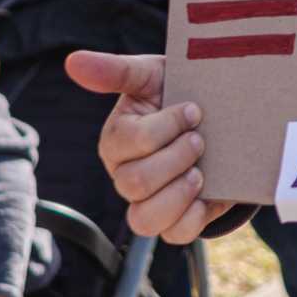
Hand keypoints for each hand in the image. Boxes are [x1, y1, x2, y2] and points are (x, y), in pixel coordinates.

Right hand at [66, 51, 228, 243]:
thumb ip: (115, 70)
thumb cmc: (178, 94)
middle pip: (136, 183)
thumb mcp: (152, 75)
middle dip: (177, 157)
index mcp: (115, 141)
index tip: (194, 110)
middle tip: (201, 138)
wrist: (222, 120)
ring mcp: (147, 203)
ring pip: (146, 220)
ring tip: (201, 170)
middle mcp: (125, 176)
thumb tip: (73, 61)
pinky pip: (175, 235)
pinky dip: (194, 215)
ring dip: (180, 191)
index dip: (167, 126)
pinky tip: (207, 191)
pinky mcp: (174, 222)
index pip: (131, 142)